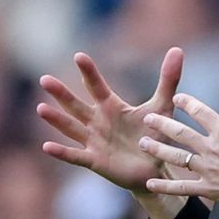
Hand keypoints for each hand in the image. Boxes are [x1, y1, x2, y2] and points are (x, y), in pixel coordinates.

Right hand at [37, 48, 182, 195]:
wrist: (155, 168)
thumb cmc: (155, 134)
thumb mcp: (163, 106)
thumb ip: (168, 79)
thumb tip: (177, 50)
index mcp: (111, 107)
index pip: (97, 86)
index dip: (88, 72)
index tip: (79, 56)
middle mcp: (98, 121)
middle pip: (76, 105)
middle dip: (61, 93)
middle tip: (45, 79)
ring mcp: (94, 141)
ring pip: (71, 128)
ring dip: (56, 119)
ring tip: (41, 108)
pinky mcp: (95, 161)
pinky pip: (75, 156)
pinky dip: (62, 152)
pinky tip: (47, 146)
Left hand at [138, 74, 218, 211]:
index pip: (202, 112)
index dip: (187, 103)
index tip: (177, 98)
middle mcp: (213, 149)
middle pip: (181, 133)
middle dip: (162, 124)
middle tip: (147, 118)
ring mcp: (209, 170)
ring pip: (177, 158)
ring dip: (158, 150)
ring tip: (143, 144)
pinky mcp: (210, 189)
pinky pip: (182, 187)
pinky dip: (165, 186)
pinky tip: (149, 184)